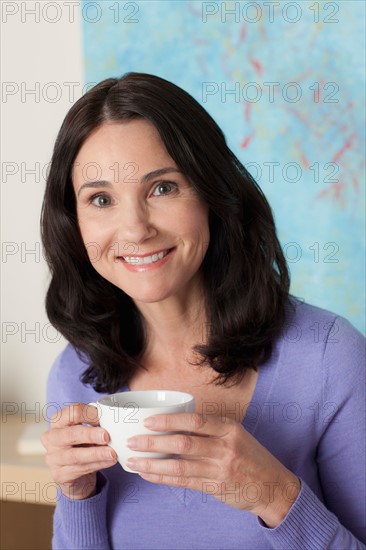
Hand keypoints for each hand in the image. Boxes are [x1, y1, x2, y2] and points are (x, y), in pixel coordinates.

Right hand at [41, 403, 116, 499]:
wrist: (73, 474)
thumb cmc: (80, 445)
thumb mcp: (85, 431)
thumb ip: (95, 425)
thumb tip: (115, 422)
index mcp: (58, 421)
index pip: (72, 412)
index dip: (89, 414)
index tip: (104, 418)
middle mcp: (51, 438)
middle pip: (71, 433)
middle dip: (90, 434)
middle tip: (106, 436)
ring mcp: (53, 458)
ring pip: (76, 455)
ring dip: (96, 453)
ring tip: (112, 453)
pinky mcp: (60, 475)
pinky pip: (81, 469)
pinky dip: (98, 465)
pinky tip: (109, 461)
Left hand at [126, 413, 299, 527]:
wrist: (273, 485)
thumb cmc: (250, 456)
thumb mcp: (236, 434)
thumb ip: (210, 429)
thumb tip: (175, 423)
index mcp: (229, 428)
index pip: (195, 421)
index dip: (170, 421)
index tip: (149, 421)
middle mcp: (225, 448)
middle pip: (183, 443)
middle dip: (154, 442)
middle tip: (133, 441)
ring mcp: (221, 470)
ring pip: (180, 466)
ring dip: (154, 463)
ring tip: (134, 460)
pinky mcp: (216, 488)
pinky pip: (185, 482)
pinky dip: (164, 478)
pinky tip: (149, 475)